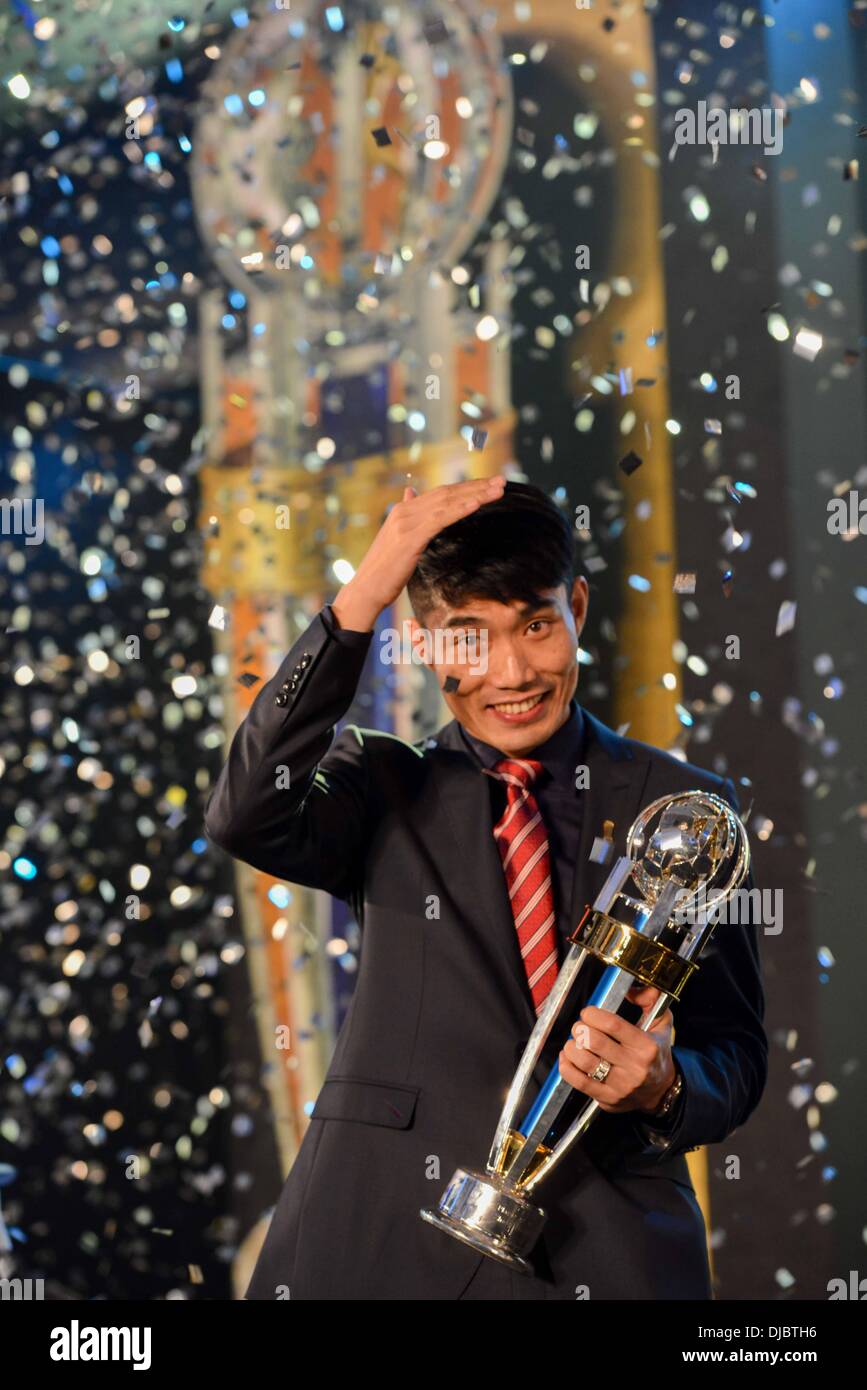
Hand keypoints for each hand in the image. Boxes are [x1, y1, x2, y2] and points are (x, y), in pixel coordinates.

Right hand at [330, 477, 505, 631]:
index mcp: (404, 510)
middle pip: (447, 493)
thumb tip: (411, 492)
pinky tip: (476, 504)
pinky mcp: (409, 537)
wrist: (366, 590)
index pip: (442, 493)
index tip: (490, 484)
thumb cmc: (385, 571)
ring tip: (498, 490)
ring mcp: (406, 523)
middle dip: (477, 486)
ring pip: (447, 502)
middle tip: (502, 481)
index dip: (467, 486)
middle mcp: (405, 511)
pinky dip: (459, 509)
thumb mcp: (398, 539)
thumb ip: (409, 516)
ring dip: (475, 494)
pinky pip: (440, 519)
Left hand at [558, 984, 675, 1114]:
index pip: (613, 1025)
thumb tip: (631, 989)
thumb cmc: (656, 1052)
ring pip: (584, 1062)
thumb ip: (650, 999)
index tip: (588, 1012)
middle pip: (594, 1042)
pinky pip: (579, 1082)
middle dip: (580, 1029)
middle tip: (580, 1027)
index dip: (593, 1014)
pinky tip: (568, 1057)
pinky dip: (566, 1067)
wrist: (661, 1091)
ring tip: (574, 1042)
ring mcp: (621, 1086)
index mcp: (647, 1046)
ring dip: (572, 1047)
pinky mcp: (608, 1099)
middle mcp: (635, 1068)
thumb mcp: (662, 1023)